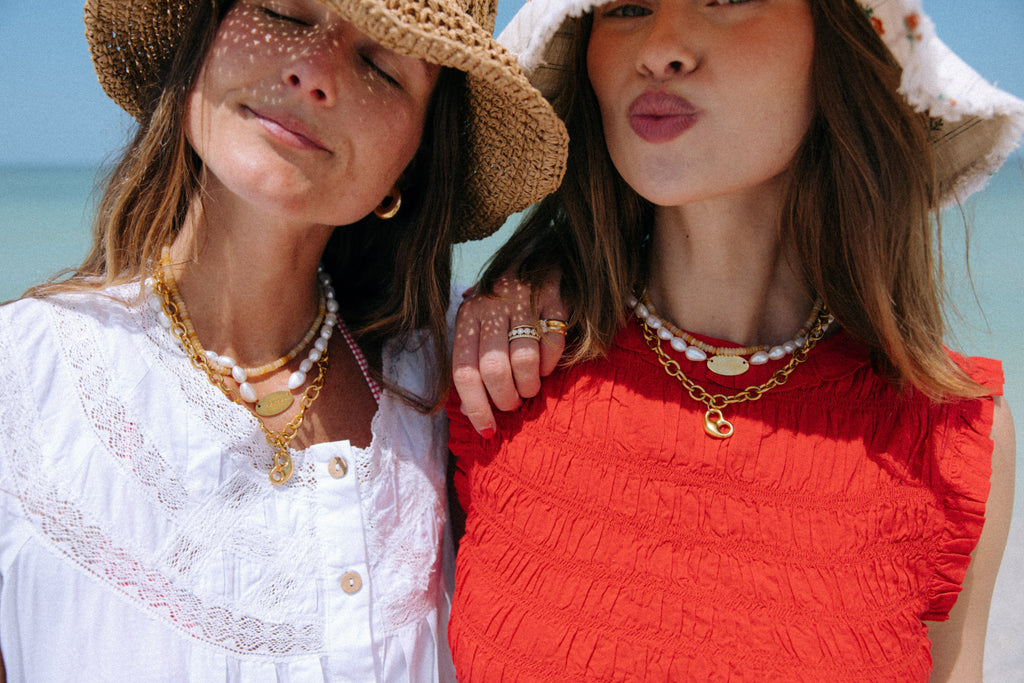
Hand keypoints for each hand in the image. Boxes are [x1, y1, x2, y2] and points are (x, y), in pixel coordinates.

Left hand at [452, 274, 568, 436]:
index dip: (476, 407)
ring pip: (524, 359)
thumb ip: (472, 362)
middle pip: (494, 369)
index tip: (488, 431)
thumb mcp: (478, 327)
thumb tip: (471, 412)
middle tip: (513, 403)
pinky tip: (545, 366)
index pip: (464, 372)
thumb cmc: (501, 305)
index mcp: (466, 317)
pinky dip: (550, 363)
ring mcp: (521, 298)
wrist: (532, 254)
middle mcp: (489, 306)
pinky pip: (553, 341)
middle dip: (506, 398)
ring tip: (530, 388)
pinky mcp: (551, 294)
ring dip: (529, 385)